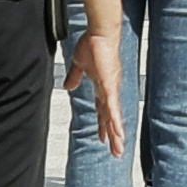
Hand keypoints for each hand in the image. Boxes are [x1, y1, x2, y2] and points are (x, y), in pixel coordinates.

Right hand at [75, 22, 132, 157]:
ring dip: (116, 134)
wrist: (99, 34)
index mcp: (102, 87)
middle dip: (113, 136)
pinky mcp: (110, 86)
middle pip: (111, 119)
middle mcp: (109, 91)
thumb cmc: (92, 45)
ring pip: (114, 117)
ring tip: (119, 150)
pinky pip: (112, 107)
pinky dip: (115, 121)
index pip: (103, 111)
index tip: (104, 137)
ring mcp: (111, 90)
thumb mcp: (79, 65)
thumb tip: (68, 87)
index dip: (104, 125)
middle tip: (117, 152)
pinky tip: (118, 132)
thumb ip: (75, 77)